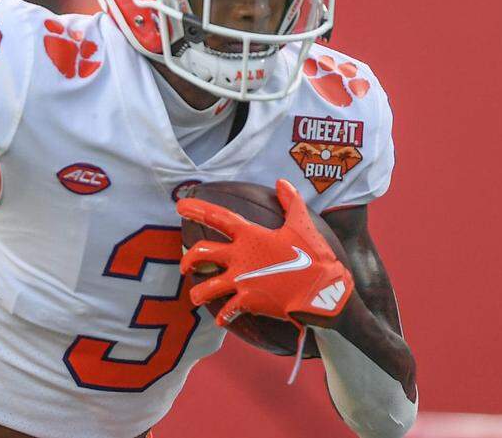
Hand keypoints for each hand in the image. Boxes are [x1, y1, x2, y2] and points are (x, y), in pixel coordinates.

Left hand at [178, 178, 353, 326]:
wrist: (322, 291)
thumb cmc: (314, 256)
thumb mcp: (302, 225)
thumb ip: (290, 202)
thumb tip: (282, 182)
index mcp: (250, 236)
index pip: (218, 218)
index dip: (198, 209)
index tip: (179, 205)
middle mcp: (239, 257)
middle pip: (201, 253)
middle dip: (188, 259)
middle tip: (184, 265)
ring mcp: (241, 281)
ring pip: (205, 287)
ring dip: (197, 293)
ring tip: (196, 296)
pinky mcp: (248, 302)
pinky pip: (226, 311)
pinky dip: (223, 317)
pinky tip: (222, 320)